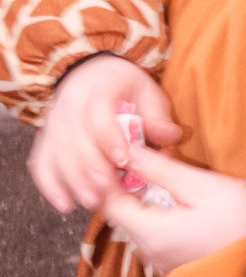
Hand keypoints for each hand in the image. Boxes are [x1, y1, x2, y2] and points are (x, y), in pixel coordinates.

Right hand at [30, 56, 181, 214]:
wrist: (90, 72)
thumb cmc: (123, 86)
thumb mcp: (147, 91)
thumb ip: (157, 116)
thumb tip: (171, 136)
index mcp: (97, 89)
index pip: (98, 115)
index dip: (110, 140)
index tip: (123, 161)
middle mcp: (69, 105)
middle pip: (75, 140)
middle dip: (91, 170)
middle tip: (109, 192)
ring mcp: (54, 123)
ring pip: (57, 155)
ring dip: (73, 182)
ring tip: (93, 202)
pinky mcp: (46, 140)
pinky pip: (41, 163)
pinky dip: (50, 185)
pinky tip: (65, 204)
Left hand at [102, 146, 245, 275]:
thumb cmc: (242, 218)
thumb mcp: (201, 185)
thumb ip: (159, 170)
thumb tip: (128, 151)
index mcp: (152, 234)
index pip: (109, 203)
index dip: (113, 177)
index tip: (128, 156)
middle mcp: (150, 254)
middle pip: (124, 215)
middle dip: (133, 187)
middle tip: (154, 161)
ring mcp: (162, 264)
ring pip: (140, 227)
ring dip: (148, 203)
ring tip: (172, 181)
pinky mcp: (176, 268)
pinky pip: (156, 239)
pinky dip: (161, 220)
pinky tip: (183, 207)